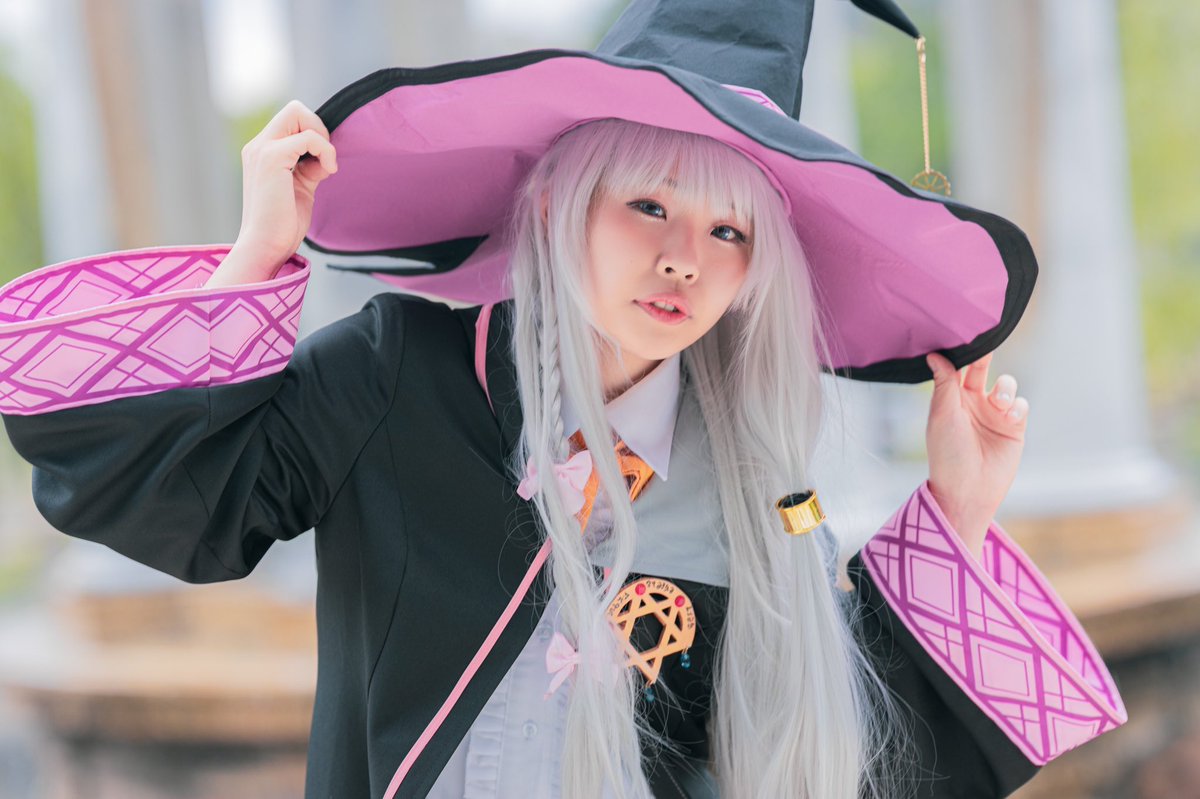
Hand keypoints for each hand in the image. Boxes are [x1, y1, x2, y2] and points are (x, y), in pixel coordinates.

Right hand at [234, 99, 338, 274]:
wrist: (266, 247)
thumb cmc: (283, 225)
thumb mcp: (300, 187)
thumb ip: (308, 166)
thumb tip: (324, 155)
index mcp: (262, 152)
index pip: (291, 120)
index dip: (313, 134)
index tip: (321, 163)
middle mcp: (258, 146)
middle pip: (294, 109)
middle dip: (319, 128)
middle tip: (325, 160)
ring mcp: (262, 150)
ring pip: (298, 113)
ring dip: (322, 139)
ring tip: (325, 168)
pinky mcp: (271, 158)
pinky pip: (308, 137)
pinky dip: (325, 151)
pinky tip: (327, 172)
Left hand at [924, 351, 1028, 558]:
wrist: (968, 489)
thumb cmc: (948, 452)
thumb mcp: (943, 414)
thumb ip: (944, 383)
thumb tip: (935, 353)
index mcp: (951, 398)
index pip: (958, 367)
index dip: (962, 352)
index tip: (965, 332)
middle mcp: (973, 402)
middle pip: (983, 369)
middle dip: (986, 357)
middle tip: (988, 345)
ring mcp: (995, 414)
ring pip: (1006, 384)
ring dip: (1005, 387)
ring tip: (998, 401)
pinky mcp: (1014, 427)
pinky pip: (1021, 404)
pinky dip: (1017, 406)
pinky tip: (1009, 416)